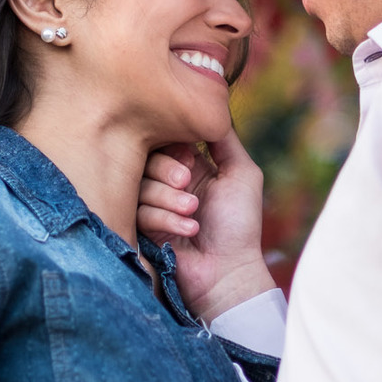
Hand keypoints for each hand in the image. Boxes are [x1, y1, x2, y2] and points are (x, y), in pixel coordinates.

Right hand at [137, 126, 277, 320]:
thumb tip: (211, 108)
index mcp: (191, 166)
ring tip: (194, 214)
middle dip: (168, 171)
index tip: (190, 158)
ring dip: (170, 200)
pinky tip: (189, 230)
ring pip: (141, 185)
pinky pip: (139, 211)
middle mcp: (169, 183)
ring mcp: (154, 206)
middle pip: (148, 159)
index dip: (173, 146)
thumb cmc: (240, 225)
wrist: (228, 273)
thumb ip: (225, 140)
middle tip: (189, 186)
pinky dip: (167, 220)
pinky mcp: (142, 229)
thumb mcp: (242, 173)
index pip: (166, 140)